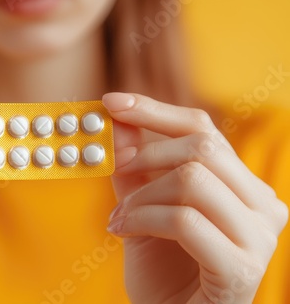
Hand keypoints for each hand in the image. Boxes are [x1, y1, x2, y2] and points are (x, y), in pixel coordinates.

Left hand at [102, 93, 288, 303]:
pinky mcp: (242, 267)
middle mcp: (262, 205)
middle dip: (144, 156)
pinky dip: (143, 219)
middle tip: (114, 172)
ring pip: (193, 180)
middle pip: (202, 147)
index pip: (203, 130)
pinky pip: (184, 219)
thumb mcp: (143, 207)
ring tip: (118, 218)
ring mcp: (259, 236)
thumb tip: (119, 119)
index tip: (112, 103)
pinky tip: (123, 232)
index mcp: (242, 186)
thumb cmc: (162, 270)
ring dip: (140, 196)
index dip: (154, 112)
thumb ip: (134, 167)